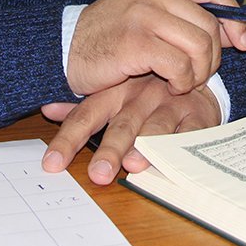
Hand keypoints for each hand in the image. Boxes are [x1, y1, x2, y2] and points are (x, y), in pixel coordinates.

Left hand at [41, 75, 221, 184]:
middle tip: (99, 173)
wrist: (192, 72)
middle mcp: (139, 97)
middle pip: (122, 126)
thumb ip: (82, 108)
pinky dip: (183, 146)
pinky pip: (191, 131)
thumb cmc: (145, 91)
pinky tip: (177, 160)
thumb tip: (47, 110)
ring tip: (135, 164)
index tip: (52, 164)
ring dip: (146, 146)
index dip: (68, 140)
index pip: (85, 117)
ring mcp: (169, 104)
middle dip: (110, 150)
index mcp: (113, 94)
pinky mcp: (197, 114)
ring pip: (156, 127)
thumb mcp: (111, 92)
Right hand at [67, 0, 245, 96]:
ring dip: (199, 71)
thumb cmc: (111, 36)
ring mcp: (142, 13)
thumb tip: (235, 32)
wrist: (64, 50)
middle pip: (210, 23)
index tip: (241, 42)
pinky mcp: (135, 41)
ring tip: (184, 81)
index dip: (234, 17)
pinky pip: (180, 64)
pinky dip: (183, 81)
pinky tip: (171, 85)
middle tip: (198, 73)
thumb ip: (185, 16)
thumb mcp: (148, 13)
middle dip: (214, 55)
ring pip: (200, 44)